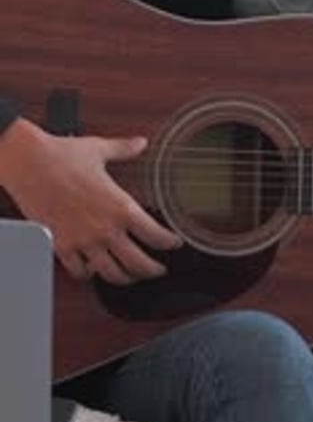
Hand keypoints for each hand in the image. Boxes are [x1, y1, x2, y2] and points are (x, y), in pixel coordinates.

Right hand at [0, 118, 182, 284]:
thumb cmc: (62, 156)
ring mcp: (83, 241)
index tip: (174, 244)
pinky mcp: (62, 246)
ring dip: (124, 279)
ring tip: (130, 277)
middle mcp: (105, 229)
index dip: (170, 243)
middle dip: (153, 270)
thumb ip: (124, 149)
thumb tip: (139, 143)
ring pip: (111, 274)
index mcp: (121, 206)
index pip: (155, 235)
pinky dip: (89, 275)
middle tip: (158, 270)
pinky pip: (79, 272)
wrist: (29, 163)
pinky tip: (93, 270)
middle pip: (138, 263)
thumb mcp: (99, 150)